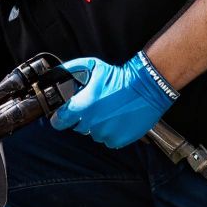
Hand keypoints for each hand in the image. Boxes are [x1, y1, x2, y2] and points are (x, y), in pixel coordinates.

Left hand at [50, 50, 177, 148]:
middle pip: (77, 127)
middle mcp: (92, 123)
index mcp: (83, 106)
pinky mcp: (118, 140)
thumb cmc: (120, 76)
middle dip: (83, 119)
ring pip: (94, 134)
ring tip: (109, 113)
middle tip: (95, 107)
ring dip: (98, 126)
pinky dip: (111, 133)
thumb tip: (58, 74)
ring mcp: (106, 133)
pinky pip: (108, 140)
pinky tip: (117, 120)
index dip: (59, 119)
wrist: (148, 87)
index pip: (59, 121)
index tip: (62, 117)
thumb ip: (72, 70)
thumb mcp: (94, 66)